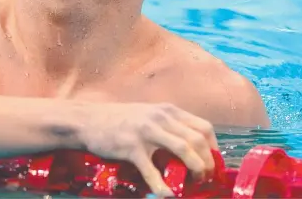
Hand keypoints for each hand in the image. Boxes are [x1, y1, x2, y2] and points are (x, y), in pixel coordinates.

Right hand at [79, 102, 217, 196]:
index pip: (203, 127)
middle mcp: (160, 117)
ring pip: (183, 149)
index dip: (213, 149)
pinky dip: (163, 186)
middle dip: (207, 163)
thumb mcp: (147, 114)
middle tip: (204, 178)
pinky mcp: (131, 147)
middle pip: (197, 140)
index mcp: (167, 110)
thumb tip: (191, 146)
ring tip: (194, 183)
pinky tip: (168, 194)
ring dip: (194, 170)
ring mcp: (145, 131)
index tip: (212, 164)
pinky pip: (152, 170)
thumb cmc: (118, 119)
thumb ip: (168, 125)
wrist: (88, 120)